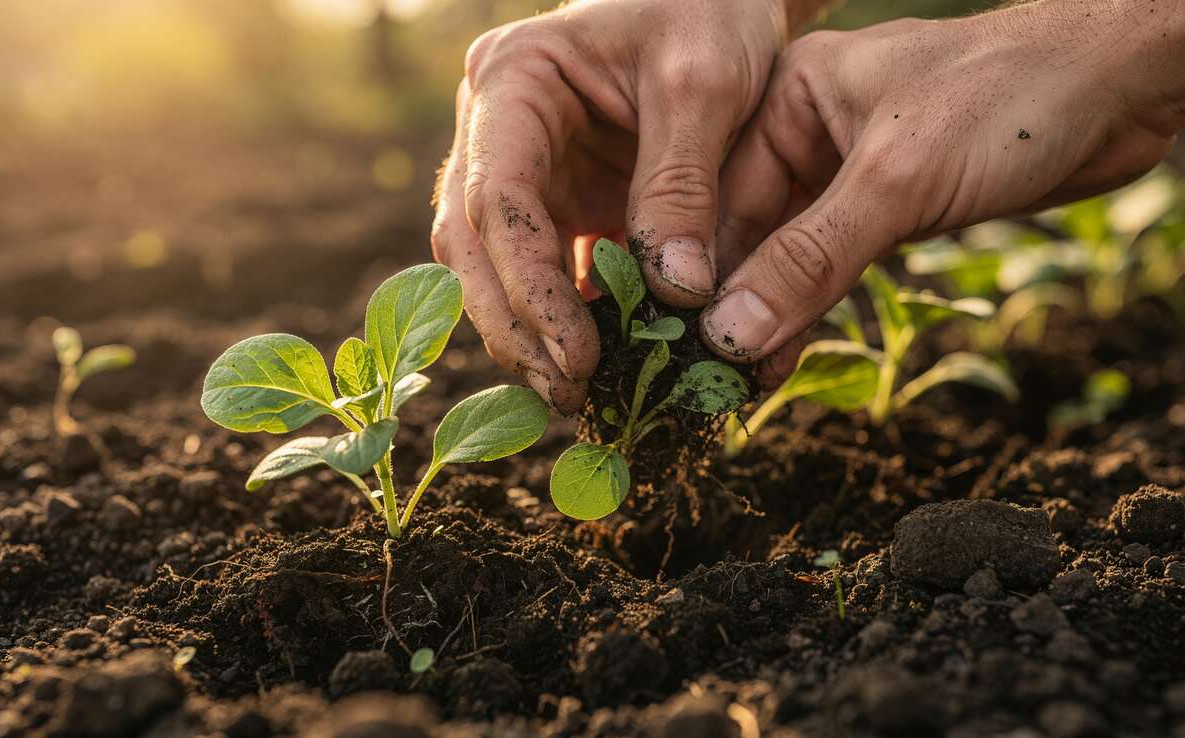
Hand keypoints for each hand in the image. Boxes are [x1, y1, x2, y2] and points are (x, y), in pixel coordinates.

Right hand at [432, 0, 819, 413]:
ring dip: (530, 333)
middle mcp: (499, 129)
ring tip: (577, 395)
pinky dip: (568, 318)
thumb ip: (681, 186)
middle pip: (474, 245)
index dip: (527, 286)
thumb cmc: (710, 10)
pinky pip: (549, 269)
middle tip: (566, 394)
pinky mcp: (564, 198)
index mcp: (512, 81)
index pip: (496, 199)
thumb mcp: (704, 83)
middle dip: (514, 325)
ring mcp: (527, 167)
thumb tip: (675, 296)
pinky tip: (600, 364)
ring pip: (498, 267)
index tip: (576, 353)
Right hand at [704, 0, 1184, 386]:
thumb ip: (809, 260)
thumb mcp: (896, 180)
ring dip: (774, 314)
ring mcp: (852, 168)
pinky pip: (837, 263)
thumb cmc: (1007, 99)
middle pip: (750, 231)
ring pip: (793, 254)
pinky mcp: (894, 203)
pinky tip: (791, 352)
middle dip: (734, 304)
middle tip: (709, 378)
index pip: (720, 199)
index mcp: (787, 97)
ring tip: (745, 381)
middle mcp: (808, 130)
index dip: (701, 277)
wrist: (1121, 85)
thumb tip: (729, 335)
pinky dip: (817, 306)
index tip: (683, 346)